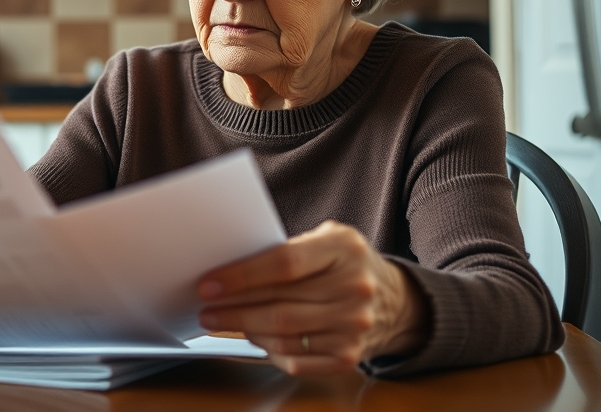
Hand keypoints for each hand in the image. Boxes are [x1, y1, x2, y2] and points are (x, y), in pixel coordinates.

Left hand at [197, 220, 426, 374]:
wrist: (394, 301)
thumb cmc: (345, 264)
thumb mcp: (326, 239)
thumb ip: (287, 249)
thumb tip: (230, 268)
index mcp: (344, 249)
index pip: (285, 264)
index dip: (242, 276)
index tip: (209, 284)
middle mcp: (354, 289)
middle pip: (279, 304)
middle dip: (233, 308)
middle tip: (206, 308)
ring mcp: (355, 327)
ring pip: (284, 334)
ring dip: (245, 329)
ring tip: (222, 320)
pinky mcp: (349, 357)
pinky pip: (296, 360)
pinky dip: (268, 351)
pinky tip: (254, 338)